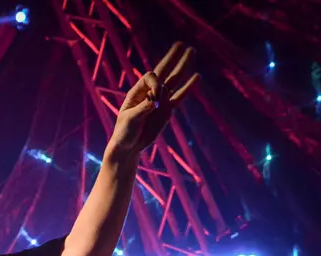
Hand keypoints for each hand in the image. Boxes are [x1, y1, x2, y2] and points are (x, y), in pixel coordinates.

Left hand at [106, 42, 199, 162]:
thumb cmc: (124, 132)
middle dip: (172, 58)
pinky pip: (180, 96)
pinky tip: (197, 77)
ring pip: (173, 80)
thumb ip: (143, 108)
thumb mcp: (130, 120)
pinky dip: (188, 87)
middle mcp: (149, 92)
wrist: (128, 147)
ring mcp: (159, 100)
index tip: (155, 100)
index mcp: (137, 91)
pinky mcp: (167, 110)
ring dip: (182, 67)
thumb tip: (156, 99)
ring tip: (191, 52)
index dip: (156, 84)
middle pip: (163, 71)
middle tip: (181, 44)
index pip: (151, 77)